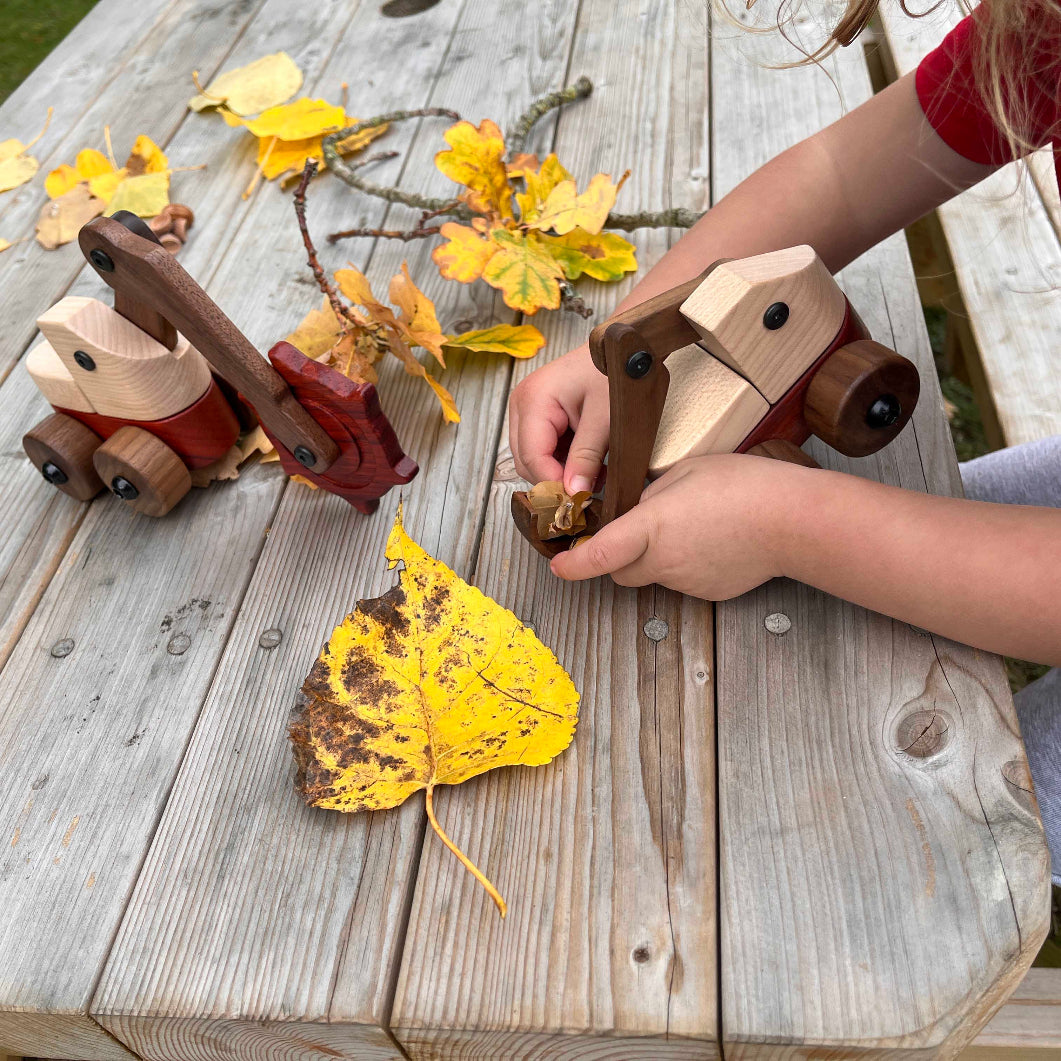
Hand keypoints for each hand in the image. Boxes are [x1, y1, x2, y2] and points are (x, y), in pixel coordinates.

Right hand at [509, 343, 609, 494]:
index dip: (553, 484)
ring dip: (561, 473)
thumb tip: (574, 492)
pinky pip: (544, 449)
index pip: (532, 458)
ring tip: (595, 475)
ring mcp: (528, 409)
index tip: (579, 500)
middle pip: (527, 462)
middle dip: (556, 480)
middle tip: (589, 492)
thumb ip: (587, 456)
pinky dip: (564, 462)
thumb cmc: (615, 371)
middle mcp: (523, 404)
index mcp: (534, 400)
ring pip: (534, 459)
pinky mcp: (539, 415)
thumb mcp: (606, 418)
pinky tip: (590, 463)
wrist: (621, 346)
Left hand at [550, 454, 807, 599]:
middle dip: (616, 556)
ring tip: (690, 525)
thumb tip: (637, 506)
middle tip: (632, 530)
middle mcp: (662, 561)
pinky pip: (682, 580)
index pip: (598, 554)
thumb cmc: (744, 486)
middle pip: (620, 571)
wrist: (793, 520)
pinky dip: (685, 564)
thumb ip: (651, 493)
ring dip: (655, 557)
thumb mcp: (685, 473)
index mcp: (650, 526)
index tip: (559, 565)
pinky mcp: (708, 592)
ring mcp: (685, 581)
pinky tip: (710, 541)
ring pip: (652, 575)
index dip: (573, 563)